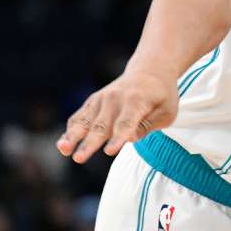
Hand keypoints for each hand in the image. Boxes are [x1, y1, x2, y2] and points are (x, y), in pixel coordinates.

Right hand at [57, 70, 178, 162]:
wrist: (149, 71)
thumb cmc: (161, 96)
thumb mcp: (167, 111)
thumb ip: (149, 125)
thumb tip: (129, 138)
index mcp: (137, 100)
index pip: (126, 123)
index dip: (118, 138)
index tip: (109, 152)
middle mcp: (115, 98)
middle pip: (101, 125)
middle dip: (90, 143)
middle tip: (79, 159)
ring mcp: (101, 99)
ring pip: (85, 121)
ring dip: (73, 136)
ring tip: (63, 150)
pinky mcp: (93, 101)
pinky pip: (79, 117)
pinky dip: (70, 130)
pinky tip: (63, 144)